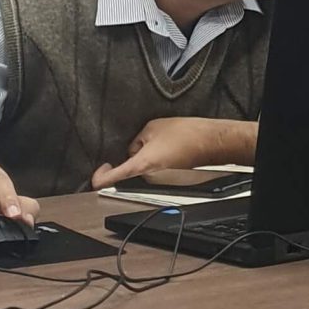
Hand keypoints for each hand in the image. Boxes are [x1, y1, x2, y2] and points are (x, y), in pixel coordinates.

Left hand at [91, 117, 257, 189]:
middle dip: (130, 156)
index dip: (98, 177)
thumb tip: (133, 148)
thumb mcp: (152, 128)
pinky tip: (166, 147)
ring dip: (144, 157)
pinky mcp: (168, 179)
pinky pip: (153, 171)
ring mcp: (159, 181)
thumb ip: (135, 140)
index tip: (98, 170)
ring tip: (158, 141)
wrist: (210, 142)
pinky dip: (154, 160)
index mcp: (140, 165)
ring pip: (141, 169)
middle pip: (127, 171)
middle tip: (140, 140)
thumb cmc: (186, 134)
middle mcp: (148, 177)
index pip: (109, 180)